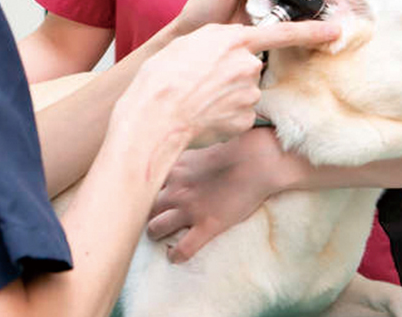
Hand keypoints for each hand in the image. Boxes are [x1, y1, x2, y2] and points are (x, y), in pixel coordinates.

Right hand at [119, 20, 340, 150]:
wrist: (155, 115)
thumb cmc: (162, 76)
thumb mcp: (190, 43)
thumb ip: (218, 42)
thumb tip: (228, 51)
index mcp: (235, 40)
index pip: (284, 33)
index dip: (313, 31)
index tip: (336, 31)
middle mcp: (248, 66)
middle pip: (250, 68)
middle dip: (232, 76)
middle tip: (201, 83)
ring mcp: (248, 94)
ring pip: (243, 94)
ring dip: (225, 98)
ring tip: (196, 101)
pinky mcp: (244, 120)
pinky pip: (237, 116)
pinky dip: (223, 118)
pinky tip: (203, 117)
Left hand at [146, 127, 287, 262]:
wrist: (259, 160)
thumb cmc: (237, 147)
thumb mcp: (204, 145)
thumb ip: (187, 155)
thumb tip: (181, 155)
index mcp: (175, 168)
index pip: (143, 182)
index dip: (142, 190)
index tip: (143, 194)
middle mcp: (176, 189)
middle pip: (144, 206)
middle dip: (143, 212)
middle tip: (150, 215)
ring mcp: (190, 209)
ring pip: (155, 228)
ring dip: (155, 233)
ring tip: (159, 236)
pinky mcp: (207, 226)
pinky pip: (182, 250)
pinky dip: (175, 255)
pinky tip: (175, 256)